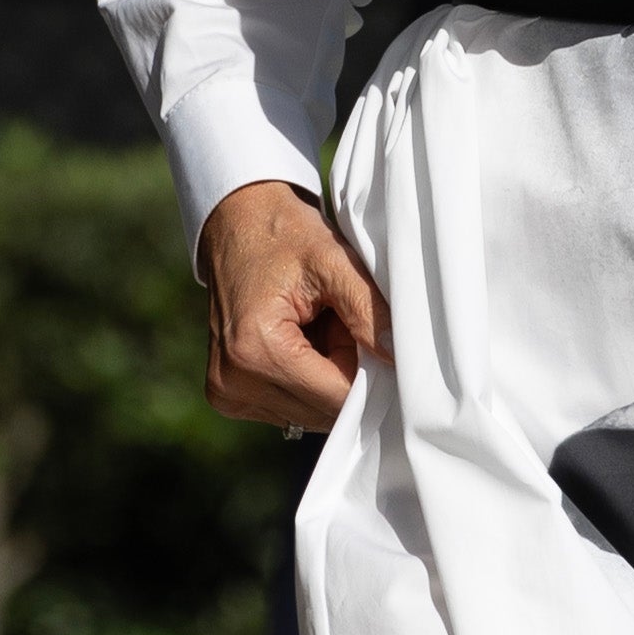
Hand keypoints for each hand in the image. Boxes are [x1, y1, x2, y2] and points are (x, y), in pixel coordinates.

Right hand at [200, 182, 388, 429]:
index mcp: (256, 349)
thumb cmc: (283, 233)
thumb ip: (370, 313)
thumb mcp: (334, 262)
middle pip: (323, 411)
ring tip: (321, 329)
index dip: (372, 379)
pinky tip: (302, 343)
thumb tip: (405, 361)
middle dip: (348, 376)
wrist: (236, 220)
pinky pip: (290, 406)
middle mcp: (234, 380)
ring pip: (309, 413)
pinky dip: (307, 380)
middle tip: (347, 326)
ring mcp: (227, 392)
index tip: (390, 353)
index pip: (335, 397)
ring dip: (328, 380)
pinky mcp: (227, 394)